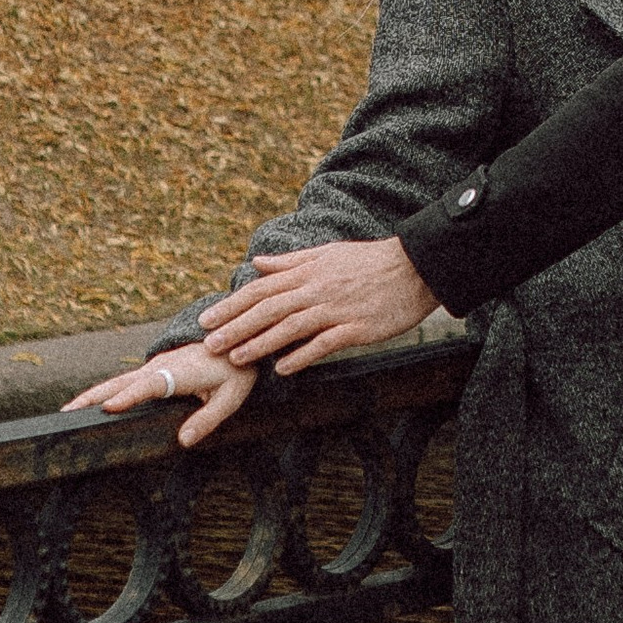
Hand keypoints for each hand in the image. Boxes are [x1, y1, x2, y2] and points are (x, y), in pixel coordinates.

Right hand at [65, 340, 259, 448]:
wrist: (237, 338)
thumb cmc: (235, 371)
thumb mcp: (230, 398)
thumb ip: (207, 419)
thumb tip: (183, 442)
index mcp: (179, 372)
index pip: (149, 386)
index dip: (129, 397)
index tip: (108, 408)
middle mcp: (161, 367)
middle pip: (122, 382)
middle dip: (94, 396)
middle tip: (68, 413)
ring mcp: (155, 366)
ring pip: (120, 380)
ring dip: (95, 393)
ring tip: (70, 410)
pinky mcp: (155, 369)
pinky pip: (127, 381)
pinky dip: (107, 391)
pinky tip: (96, 405)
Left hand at [197, 240, 440, 373]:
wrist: (415, 268)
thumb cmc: (369, 261)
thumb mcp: (327, 253)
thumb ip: (290, 261)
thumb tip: (256, 263)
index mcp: (308, 271)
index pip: (262, 288)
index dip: (232, 305)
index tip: (207, 320)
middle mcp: (317, 289)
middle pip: (269, 308)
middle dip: (236, 326)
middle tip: (209, 344)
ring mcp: (336, 309)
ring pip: (291, 326)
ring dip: (261, 343)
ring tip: (236, 358)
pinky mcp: (356, 328)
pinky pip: (324, 343)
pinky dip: (302, 356)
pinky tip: (282, 369)